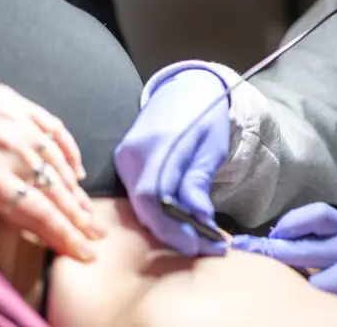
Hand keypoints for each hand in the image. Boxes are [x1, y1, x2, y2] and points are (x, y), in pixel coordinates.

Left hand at [0, 55, 103, 260]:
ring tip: (86, 208)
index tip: (84, 252)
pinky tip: (74, 165)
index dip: (64, 235)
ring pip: (57, 159)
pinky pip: (51, 125)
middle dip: (79, 215)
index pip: (38, 214)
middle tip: (97, 236)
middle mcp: (6, 147)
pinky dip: (67, 147)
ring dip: (75, 187)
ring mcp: (11, 119)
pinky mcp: (9, 100)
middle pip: (55, 188)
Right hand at [113, 65, 231, 256]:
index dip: (173, 227)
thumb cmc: (206, 116)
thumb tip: (200, 218)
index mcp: (158, 143)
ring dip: (167, 226)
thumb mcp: (212, 147)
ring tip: (198, 238)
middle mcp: (134, 151)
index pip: (154, 197)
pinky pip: (138, 195)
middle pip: (144, 205)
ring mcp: (125, 156)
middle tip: (203, 246)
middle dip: (173, 233)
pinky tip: (181, 221)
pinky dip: (159, 212)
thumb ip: (200, 181)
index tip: (197, 245)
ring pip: (140, 204)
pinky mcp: (124, 161)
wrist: (186, 90)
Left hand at [231, 203, 336, 326]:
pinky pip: (331, 309)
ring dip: (306, 296)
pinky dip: (322, 312)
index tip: (270, 235)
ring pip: (315, 288)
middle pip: (305, 251)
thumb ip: (323, 246)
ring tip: (309, 299)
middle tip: (251, 257)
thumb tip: (274, 243)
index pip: (320, 215)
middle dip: (277, 258)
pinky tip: (324, 312)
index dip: (290, 222)